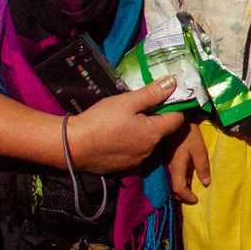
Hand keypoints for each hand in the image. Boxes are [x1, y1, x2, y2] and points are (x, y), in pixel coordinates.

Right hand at [64, 77, 183, 174]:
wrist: (73, 146)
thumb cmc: (101, 121)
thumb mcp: (127, 102)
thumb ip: (151, 93)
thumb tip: (173, 82)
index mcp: (153, 133)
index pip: (177, 119)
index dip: (173, 107)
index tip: (162, 98)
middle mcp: (149, 150)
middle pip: (161, 130)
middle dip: (155, 118)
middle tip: (138, 106)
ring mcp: (136, 160)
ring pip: (146, 141)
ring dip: (141, 131)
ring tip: (124, 120)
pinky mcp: (123, 166)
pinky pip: (133, 151)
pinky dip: (129, 142)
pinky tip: (115, 134)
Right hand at [168, 121, 209, 203]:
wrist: (173, 115)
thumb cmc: (188, 132)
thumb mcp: (199, 149)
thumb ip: (202, 166)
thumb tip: (206, 183)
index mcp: (176, 168)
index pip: (179, 189)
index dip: (187, 197)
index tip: (196, 200)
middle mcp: (167, 168)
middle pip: (172, 188)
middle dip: (182, 195)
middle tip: (192, 196)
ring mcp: (165, 162)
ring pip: (170, 180)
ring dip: (179, 186)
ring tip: (189, 187)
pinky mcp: (164, 156)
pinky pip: (169, 172)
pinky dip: (177, 177)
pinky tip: (184, 174)